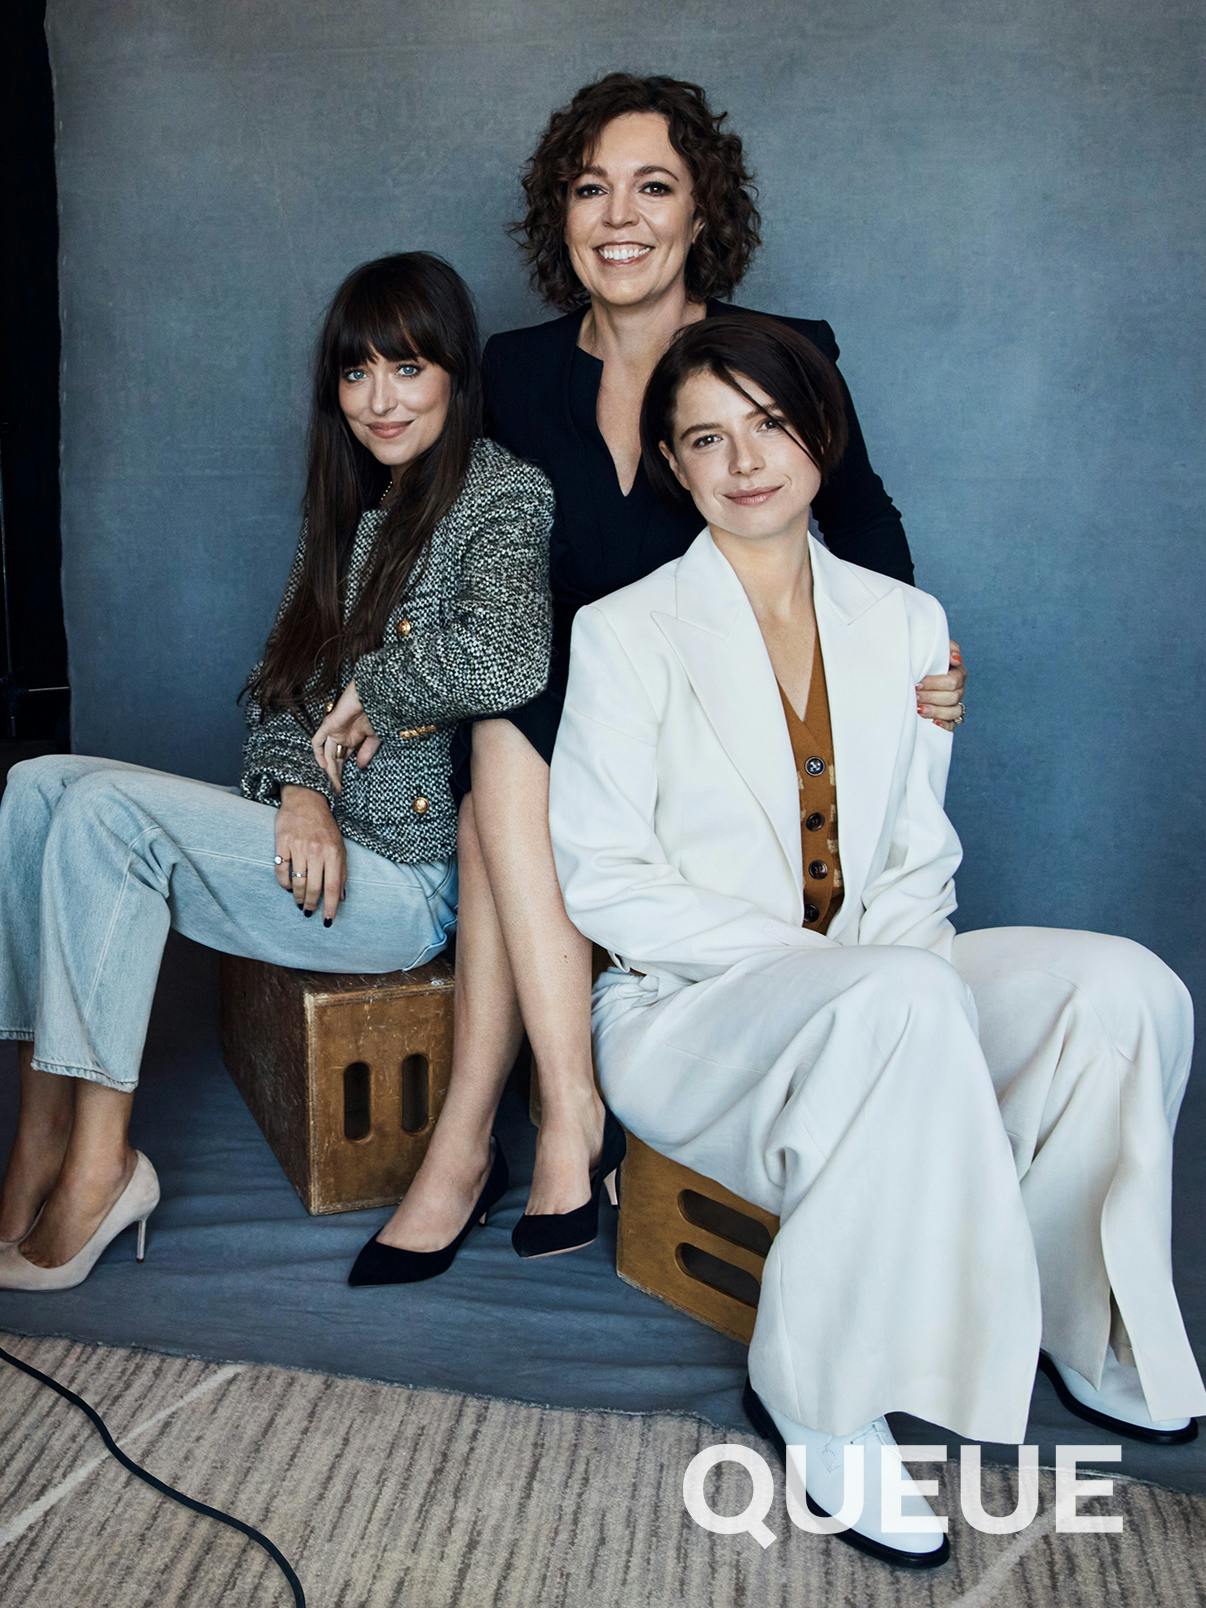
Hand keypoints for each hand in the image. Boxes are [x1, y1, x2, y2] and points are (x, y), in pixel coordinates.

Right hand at [275, 785, 346, 922]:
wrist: (306, 800)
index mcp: (334, 853)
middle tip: (308, 911)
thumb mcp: (339, 847)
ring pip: (297, 882)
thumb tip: (340, 897)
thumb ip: (341, 871)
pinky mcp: (282, 843)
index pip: (333, 887)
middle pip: (314, 888)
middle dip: (311, 904)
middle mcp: (317, 851)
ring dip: (297, 897)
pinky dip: (283, 883)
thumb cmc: (325, 827)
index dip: (330, 907)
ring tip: (299, 902)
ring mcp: (299, 847)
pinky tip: (287, 887)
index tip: (327, 920)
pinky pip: (281, 870)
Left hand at [311, 678, 379, 793]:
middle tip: (337, 791)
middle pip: (334, 759)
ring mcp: (334, 730)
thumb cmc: (377, 711)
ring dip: (329, 770)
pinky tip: (323, 765)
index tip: (344, 788)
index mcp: (352, 738)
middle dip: (335, 776)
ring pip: (327, 753)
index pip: (343, 759)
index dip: (343, 773)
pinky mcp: (329, 724)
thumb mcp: (375, 737)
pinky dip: (317, 753)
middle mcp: (342, 735)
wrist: (375, 694)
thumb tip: (360, 767)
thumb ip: (367, 751)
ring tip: (333, 784)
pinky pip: (318, 740)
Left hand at [917, 640, 967, 732]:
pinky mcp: (948, 719)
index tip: (917, 683)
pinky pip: (952, 725)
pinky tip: (934, 723)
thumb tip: (955, 658)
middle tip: (915, 695)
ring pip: (953, 712)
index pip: (953, 681)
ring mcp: (954, 705)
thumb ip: (947, 648)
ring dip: (935, 711)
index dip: (935, 683)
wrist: (915, 674)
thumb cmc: (925, 660)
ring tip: (919, 709)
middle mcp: (958, 690)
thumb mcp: (934, 650)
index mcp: (957, 674)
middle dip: (931, 696)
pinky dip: (944, 725)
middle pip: (953, 697)